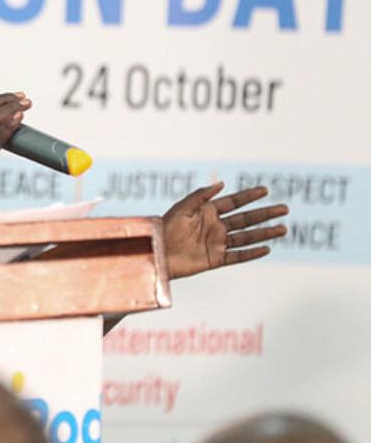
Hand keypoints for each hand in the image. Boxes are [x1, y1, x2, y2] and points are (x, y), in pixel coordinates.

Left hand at [163, 182, 287, 278]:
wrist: (156, 252)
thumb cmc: (165, 228)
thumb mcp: (182, 207)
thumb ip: (201, 196)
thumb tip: (221, 183)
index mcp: (207, 212)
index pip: (234, 202)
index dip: (249, 196)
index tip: (266, 190)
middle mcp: (215, 226)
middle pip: (245, 219)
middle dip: (265, 214)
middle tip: (285, 208)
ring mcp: (217, 243)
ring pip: (246, 237)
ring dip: (265, 233)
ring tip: (283, 228)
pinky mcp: (215, 259)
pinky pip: (238, 256)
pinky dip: (252, 253)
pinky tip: (267, 248)